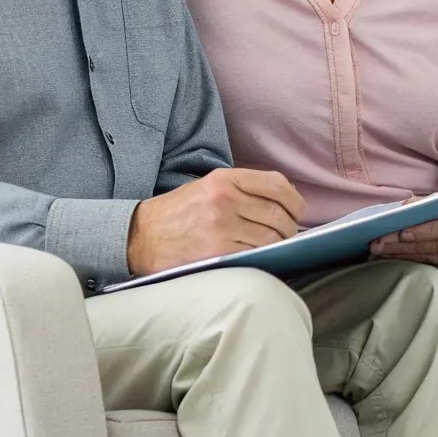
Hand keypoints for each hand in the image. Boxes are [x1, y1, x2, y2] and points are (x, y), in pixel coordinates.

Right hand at [127, 169, 305, 275]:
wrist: (140, 236)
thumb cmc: (177, 213)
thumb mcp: (207, 187)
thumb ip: (244, 190)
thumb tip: (285, 203)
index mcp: (224, 179)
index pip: (276, 185)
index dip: (295, 201)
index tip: (297, 211)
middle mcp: (224, 199)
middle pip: (279, 214)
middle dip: (290, 228)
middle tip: (288, 234)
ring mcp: (221, 226)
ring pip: (271, 237)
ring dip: (279, 245)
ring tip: (275, 247)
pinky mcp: (217, 251)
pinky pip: (255, 254)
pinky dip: (264, 256)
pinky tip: (260, 256)